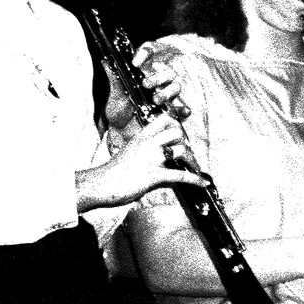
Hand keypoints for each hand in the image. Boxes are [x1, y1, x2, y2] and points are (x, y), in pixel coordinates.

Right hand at [84, 113, 203, 205]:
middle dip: (184, 141)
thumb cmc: (112, 171)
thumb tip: (157, 158)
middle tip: (186, 152)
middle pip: (176, 131)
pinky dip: (195, 179)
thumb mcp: (128, 153)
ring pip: (181, 151)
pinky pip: (181, 176)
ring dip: (191, 160)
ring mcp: (152, 159)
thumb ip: (143, 152)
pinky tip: (203, 183)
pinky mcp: (155, 176)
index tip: (180, 132)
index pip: (163, 119)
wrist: (101, 183)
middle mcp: (148, 144)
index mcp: (141, 136)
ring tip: (195, 167)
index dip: (175, 123)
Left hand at [102, 45, 188, 134]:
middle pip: (166, 71)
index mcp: (144, 70)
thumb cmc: (119, 110)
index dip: (145, 54)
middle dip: (157, 77)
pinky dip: (183, 108)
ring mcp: (166, 94)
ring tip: (156, 99)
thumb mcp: (115, 94)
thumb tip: (106, 62)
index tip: (135, 62)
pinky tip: (183, 111)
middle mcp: (157, 79)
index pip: (150, 52)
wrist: (121, 132)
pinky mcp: (171, 109)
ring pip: (175, 86)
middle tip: (146, 84)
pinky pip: (182, 107)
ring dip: (167, 91)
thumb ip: (114, 78)